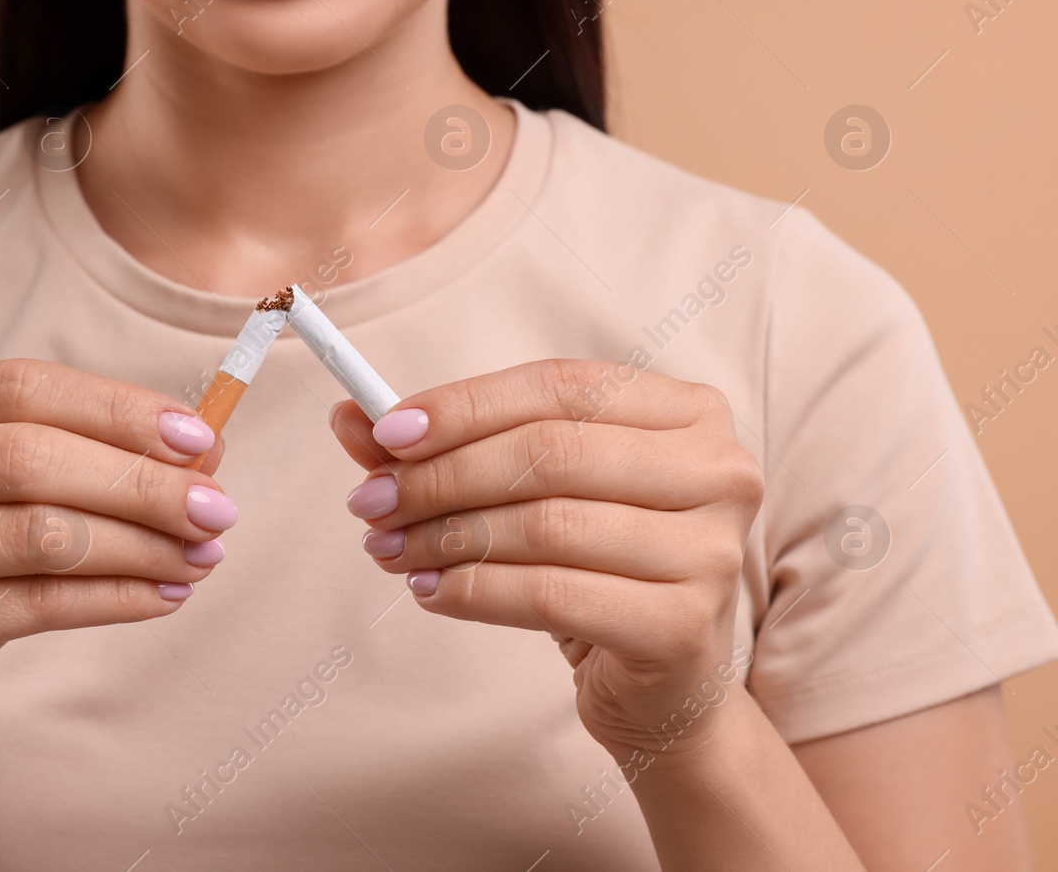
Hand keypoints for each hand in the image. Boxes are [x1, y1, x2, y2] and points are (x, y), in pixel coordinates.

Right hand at [0, 359, 234, 785]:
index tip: (200, 437)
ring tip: (202, 555)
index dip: (116, 408)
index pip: (17, 386)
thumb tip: (203, 447)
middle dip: (138, 480)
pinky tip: (165, 595)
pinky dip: (115, 596)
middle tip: (217, 506)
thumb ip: (72, 458)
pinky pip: (35, 604)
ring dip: (139, 543)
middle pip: (26, 456)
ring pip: (37, 533)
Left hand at [328, 359, 763, 758]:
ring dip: (445, 537)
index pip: (559, 386)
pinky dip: (475, 592)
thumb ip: (451, 447)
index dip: (464, 406)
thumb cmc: (595, 563)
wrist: (661, 683)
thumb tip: (352, 417)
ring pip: (545, 526)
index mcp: (688, 411)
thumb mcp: (531, 491)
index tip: (385, 431)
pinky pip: (551, 596)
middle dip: (442, 476)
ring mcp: (710, 551)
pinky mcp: (683, 626)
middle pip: (550, 453)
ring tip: (388, 549)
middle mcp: (717, 470)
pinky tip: (431, 590)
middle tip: (371, 500)